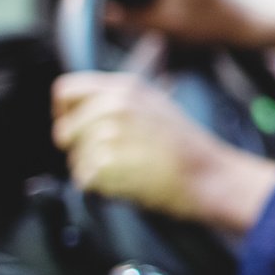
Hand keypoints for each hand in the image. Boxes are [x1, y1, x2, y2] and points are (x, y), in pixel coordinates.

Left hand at [52, 72, 274, 234]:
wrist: (209, 175)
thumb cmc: (187, 147)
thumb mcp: (156, 105)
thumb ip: (117, 99)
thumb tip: (82, 107)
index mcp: (124, 87)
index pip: (66, 91)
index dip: (66, 113)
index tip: (78, 128)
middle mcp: (114, 105)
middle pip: (65, 130)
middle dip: (80, 148)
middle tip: (110, 157)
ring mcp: (110, 133)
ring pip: (75, 158)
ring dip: (94, 170)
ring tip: (127, 169)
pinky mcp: (107, 162)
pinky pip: (84, 179)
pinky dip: (101, 186)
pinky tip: (127, 181)